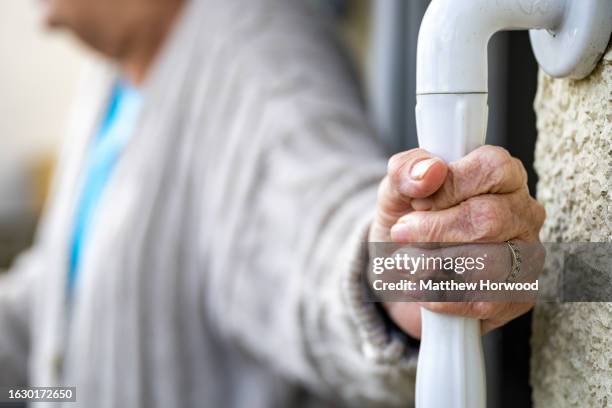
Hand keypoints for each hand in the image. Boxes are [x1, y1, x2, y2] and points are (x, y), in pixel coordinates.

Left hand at [369, 146, 545, 337]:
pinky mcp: (516, 297)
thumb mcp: (396, 188)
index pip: (492, 169)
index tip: (418, 201)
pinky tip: (420, 287)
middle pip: (489, 218)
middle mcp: (523, 214)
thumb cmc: (407, 219)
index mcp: (503, 176)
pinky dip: (440, 296)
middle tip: (402, 234)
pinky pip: (482, 301)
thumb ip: (406, 170)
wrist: (399, 270)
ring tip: (406, 262)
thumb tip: (430, 171)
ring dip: (433, 264)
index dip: (450, 186)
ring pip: (487, 263)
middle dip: (434, 230)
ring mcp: (526, 257)